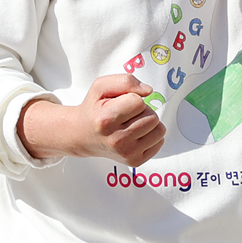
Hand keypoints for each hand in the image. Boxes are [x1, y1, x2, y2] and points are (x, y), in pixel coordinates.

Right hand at [18, 74, 165, 165]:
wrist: (82, 135)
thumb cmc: (94, 109)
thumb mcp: (101, 86)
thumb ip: (126, 81)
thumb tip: (148, 91)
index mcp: (106, 119)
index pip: (139, 102)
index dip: (132, 98)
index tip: (120, 104)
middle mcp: (117, 139)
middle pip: (152, 116)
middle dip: (142, 111)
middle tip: (126, 115)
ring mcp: (127, 153)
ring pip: (159, 130)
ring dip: (148, 123)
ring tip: (132, 123)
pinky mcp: (135, 161)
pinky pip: (159, 142)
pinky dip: (151, 135)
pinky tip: (135, 134)